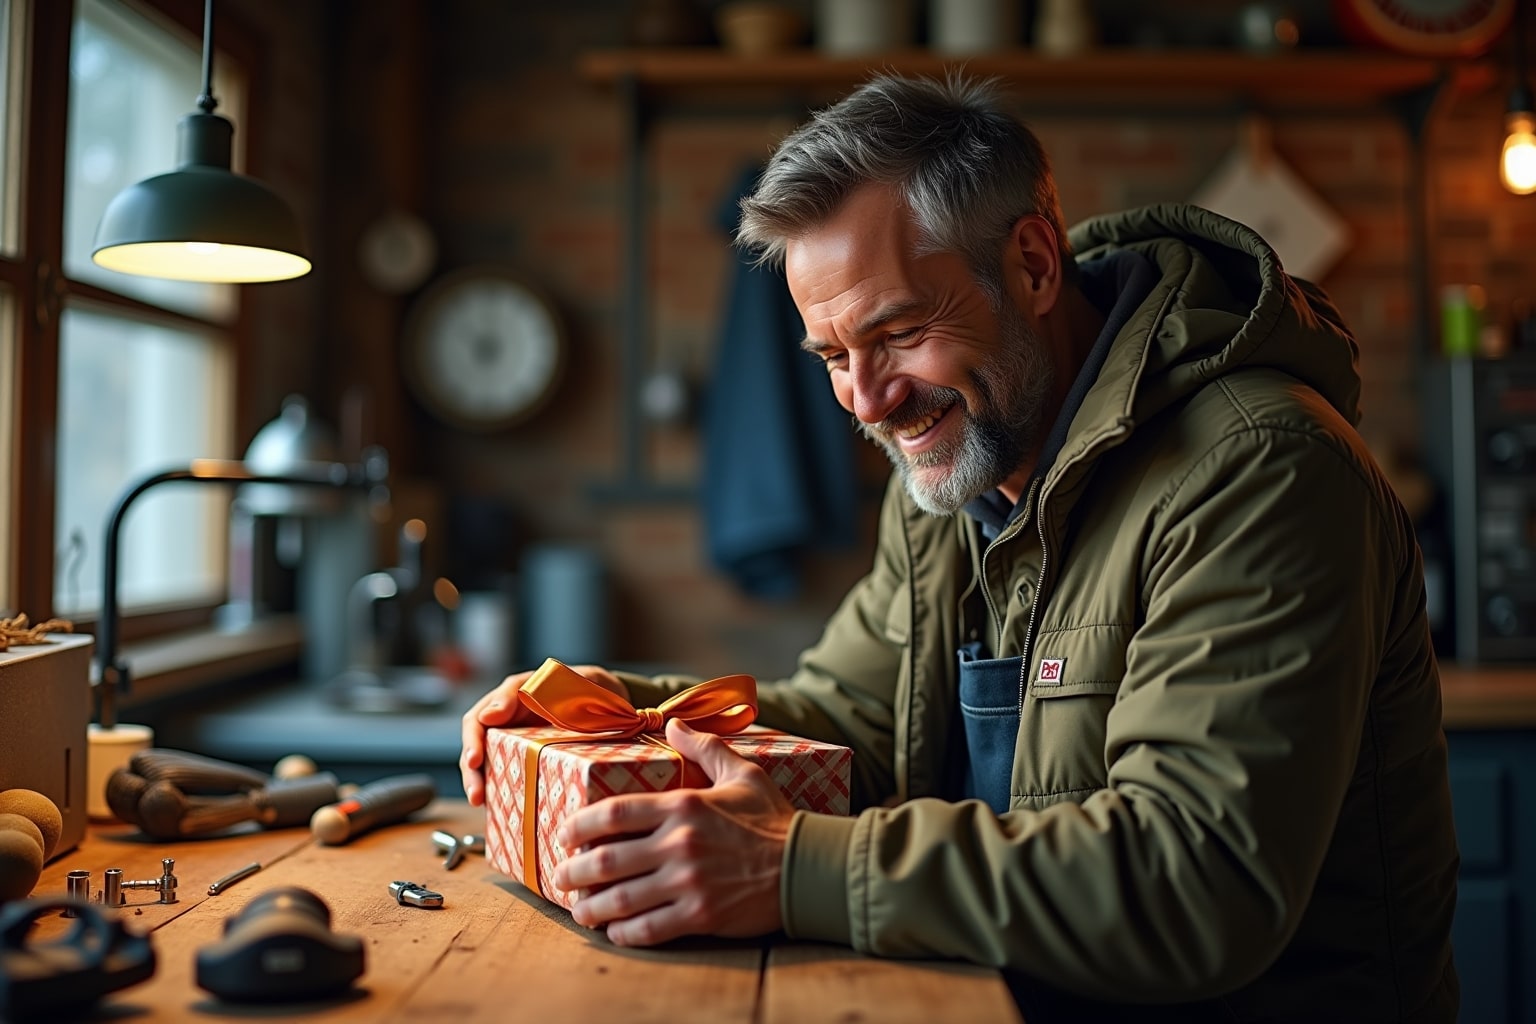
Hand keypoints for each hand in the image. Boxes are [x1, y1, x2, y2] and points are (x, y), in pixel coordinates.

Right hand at [459, 663, 627, 805]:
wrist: (613, 705)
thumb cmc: (595, 689)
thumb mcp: (584, 681)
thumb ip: (553, 689)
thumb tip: (497, 713)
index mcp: (524, 689)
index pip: (494, 703)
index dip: (481, 727)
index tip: (478, 751)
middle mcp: (511, 710)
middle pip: (478, 730)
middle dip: (471, 757)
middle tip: (474, 786)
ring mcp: (513, 732)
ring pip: (482, 751)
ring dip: (475, 776)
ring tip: (477, 800)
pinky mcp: (520, 752)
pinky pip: (499, 767)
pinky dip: (492, 785)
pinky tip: (491, 805)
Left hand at [550, 718, 794, 945]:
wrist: (808, 866)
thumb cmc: (774, 819)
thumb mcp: (742, 773)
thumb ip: (705, 746)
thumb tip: (674, 722)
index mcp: (684, 805)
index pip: (613, 813)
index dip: (578, 825)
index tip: (565, 835)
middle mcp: (679, 844)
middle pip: (606, 860)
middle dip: (573, 872)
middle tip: (562, 877)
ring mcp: (688, 883)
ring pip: (620, 900)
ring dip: (591, 908)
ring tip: (580, 909)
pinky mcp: (700, 916)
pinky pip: (648, 929)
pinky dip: (624, 932)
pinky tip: (616, 930)